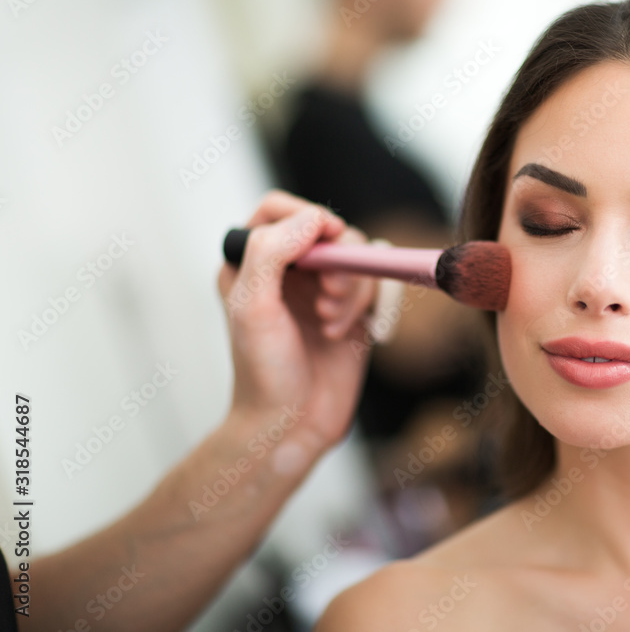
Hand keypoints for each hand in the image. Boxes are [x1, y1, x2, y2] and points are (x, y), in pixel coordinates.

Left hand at [217, 190, 376, 450]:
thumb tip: (314, 219)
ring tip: (329, 321)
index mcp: (250, 262)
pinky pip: (372, 284)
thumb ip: (272, 251)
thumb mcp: (253, 307)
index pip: (277, 209)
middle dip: (337, 261)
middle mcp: (286, 271)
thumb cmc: (262, 373)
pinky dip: (362, 305)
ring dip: (350, 288)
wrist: (290, 427)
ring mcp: (320, 290)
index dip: (305, 215)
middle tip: (328, 295)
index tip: (326, 239)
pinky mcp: (350, 311)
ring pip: (355, 257)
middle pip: (327, 230)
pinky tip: (340, 333)